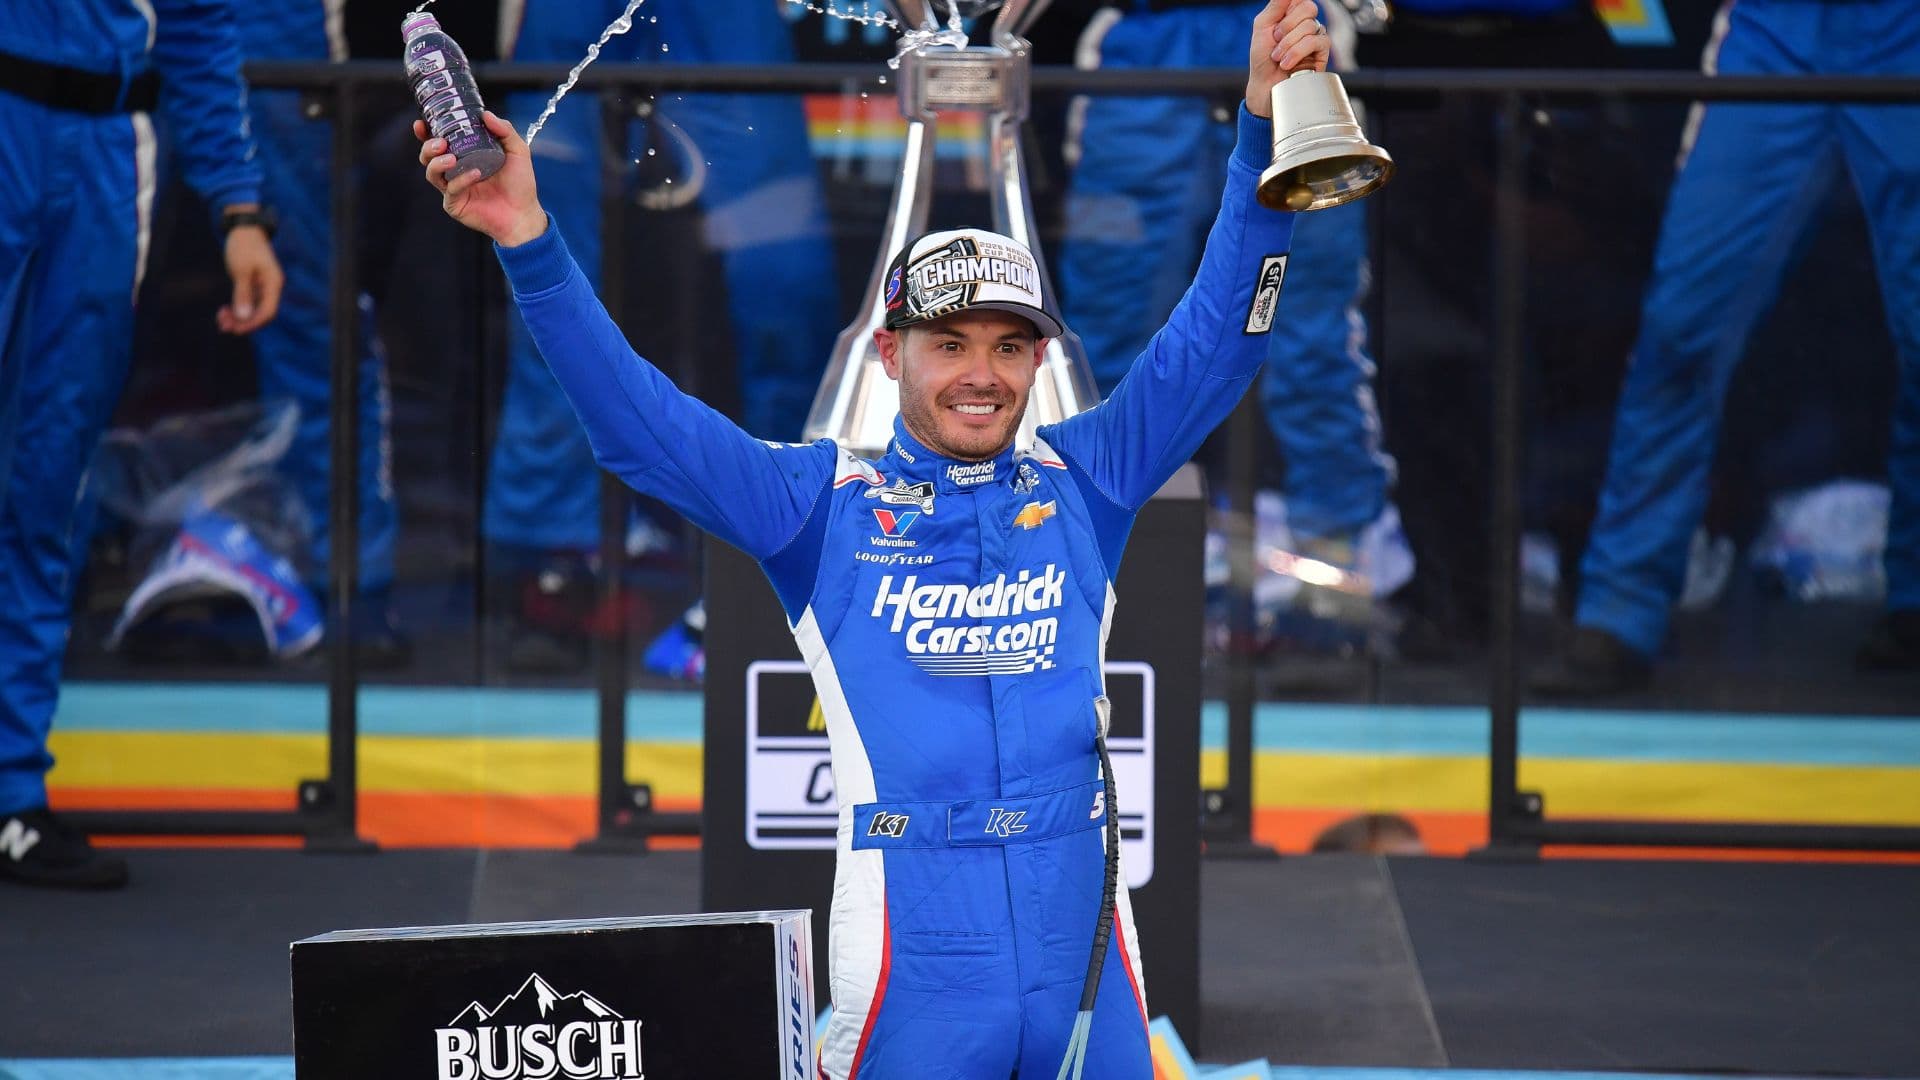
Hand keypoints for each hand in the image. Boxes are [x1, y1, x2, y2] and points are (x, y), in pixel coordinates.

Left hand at [218, 221, 282, 334]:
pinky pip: (247, 303)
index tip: (236, 329)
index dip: (253, 323)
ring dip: (238, 318)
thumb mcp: (241, 269)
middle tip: (223, 327)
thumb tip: (243, 316)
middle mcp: (270, 288)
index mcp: (273, 284)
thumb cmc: (243, 246)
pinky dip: (236, 309)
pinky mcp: (253, 286)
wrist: (244, 229)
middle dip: (243, 322)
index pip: (268, 311)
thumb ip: (242, 294)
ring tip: (220, 320)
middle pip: (261, 314)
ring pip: (253, 310)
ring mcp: (262, 288)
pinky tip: (224, 312)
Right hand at [417, 110, 546, 246]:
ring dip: (437, 163)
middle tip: (440, 142)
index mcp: (464, 156)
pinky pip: (450, 190)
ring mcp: (453, 188)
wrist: (524, 212)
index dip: (426, 132)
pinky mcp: (455, 204)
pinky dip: (460, 180)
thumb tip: (485, 114)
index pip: (440, 141)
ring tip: (452, 158)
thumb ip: (505, 130)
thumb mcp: (517, 151)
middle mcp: (455, 171)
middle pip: (428, 156)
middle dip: (428, 147)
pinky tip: (474, 174)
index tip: (421, 123)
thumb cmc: (520, 183)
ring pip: (432, 173)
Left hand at [1247, 0, 1330, 118]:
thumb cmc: (1262, 58)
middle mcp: (1306, 22)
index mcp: (1292, 13)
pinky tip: (1287, 64)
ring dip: (1288, 44)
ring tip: (1278, 57)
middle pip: (1308, 7)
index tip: (1278, 23)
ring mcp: (1316, 35)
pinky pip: (1316, 41)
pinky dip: (1298, 52)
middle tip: (1275, 40)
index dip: (1291, 6)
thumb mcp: (1262, 26)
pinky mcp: (1322, 52)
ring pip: (1310, 26)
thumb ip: (1275, 5)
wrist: (1265, 85)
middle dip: (1286, 26)